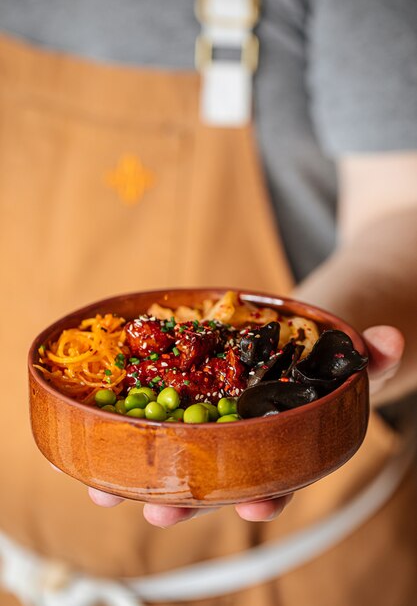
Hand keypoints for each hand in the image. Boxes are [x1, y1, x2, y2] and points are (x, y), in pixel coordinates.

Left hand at [88, 325, 403, 526]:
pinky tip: (93, 428)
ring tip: (103, 488)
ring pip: (172, 450)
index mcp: (283, 438)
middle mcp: (242, 436)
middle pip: (214, 474)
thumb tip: (387, 341)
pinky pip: (149, 407)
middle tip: (161, 513)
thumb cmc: (321, 350)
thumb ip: (369, 354)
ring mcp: (209, 415)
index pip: (279, 474)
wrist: (296, 327)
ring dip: (138, 469)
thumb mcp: (347, 352)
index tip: (258, 506)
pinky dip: (121, 420)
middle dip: (188, 498)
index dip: (270, 492)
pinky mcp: (180, 387)